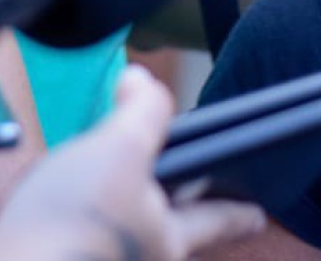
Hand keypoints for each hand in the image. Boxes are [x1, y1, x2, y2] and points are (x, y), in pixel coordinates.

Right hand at [0, 68, 265, 260]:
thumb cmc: (70, 222)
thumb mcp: (117, 150)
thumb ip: (142, 113)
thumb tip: (143, 78)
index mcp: (167, 241)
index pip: (215, 219)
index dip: (237, 211)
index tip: (260, 215)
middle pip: (168, 233)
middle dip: (178, 216)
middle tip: (193, 200)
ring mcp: (100, 260)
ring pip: (126, 237)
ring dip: (127, 215)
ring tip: (117, 188)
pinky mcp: (62, 258)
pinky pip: (85, 240)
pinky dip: (84, 224)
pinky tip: (61, 210)